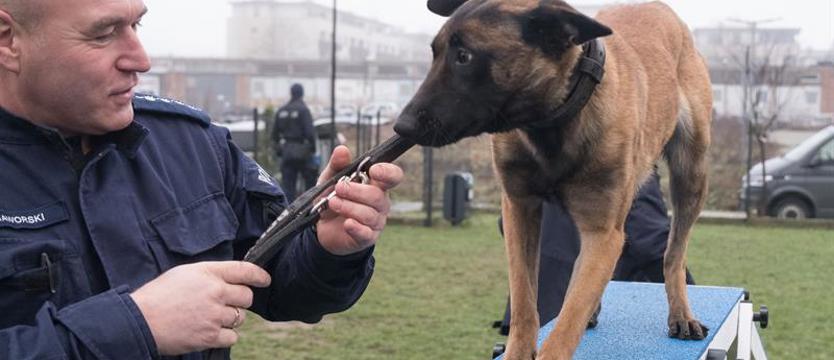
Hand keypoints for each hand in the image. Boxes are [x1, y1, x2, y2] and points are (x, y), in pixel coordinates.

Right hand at [130, 262, 270, 354]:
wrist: (140, 320)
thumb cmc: (158, 296)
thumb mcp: (184, 274)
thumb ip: (209, 275)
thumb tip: (229, 280)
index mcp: (208, 273)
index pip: (244, 270)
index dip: (259, 275)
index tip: (265, 280)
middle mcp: (215, 291)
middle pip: (247, 296)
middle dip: (240, 301)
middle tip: (225, 305)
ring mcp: (214, 314)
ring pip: (240, 317)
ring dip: (230, 319)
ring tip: (209, 318)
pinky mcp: (210, 335)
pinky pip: (232, 337)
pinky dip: (224, 336)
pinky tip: (210, 332)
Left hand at [315, 145, 403, 255]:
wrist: (322, 227)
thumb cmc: (333, 199)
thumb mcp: (331, 179)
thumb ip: (337, 165)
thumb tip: (342, 149)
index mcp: (376, 184)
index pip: (393, 176)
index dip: (387, 172)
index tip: (373, 170)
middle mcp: (380, 202)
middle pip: (377, 196)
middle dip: (355, 191)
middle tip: (338, 188)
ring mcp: (375, 221)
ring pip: (369, 214)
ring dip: (348, 207)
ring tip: (332, 203)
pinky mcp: (367, 237)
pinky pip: (366, 233)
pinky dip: (355, 227)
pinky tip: (346, 223)